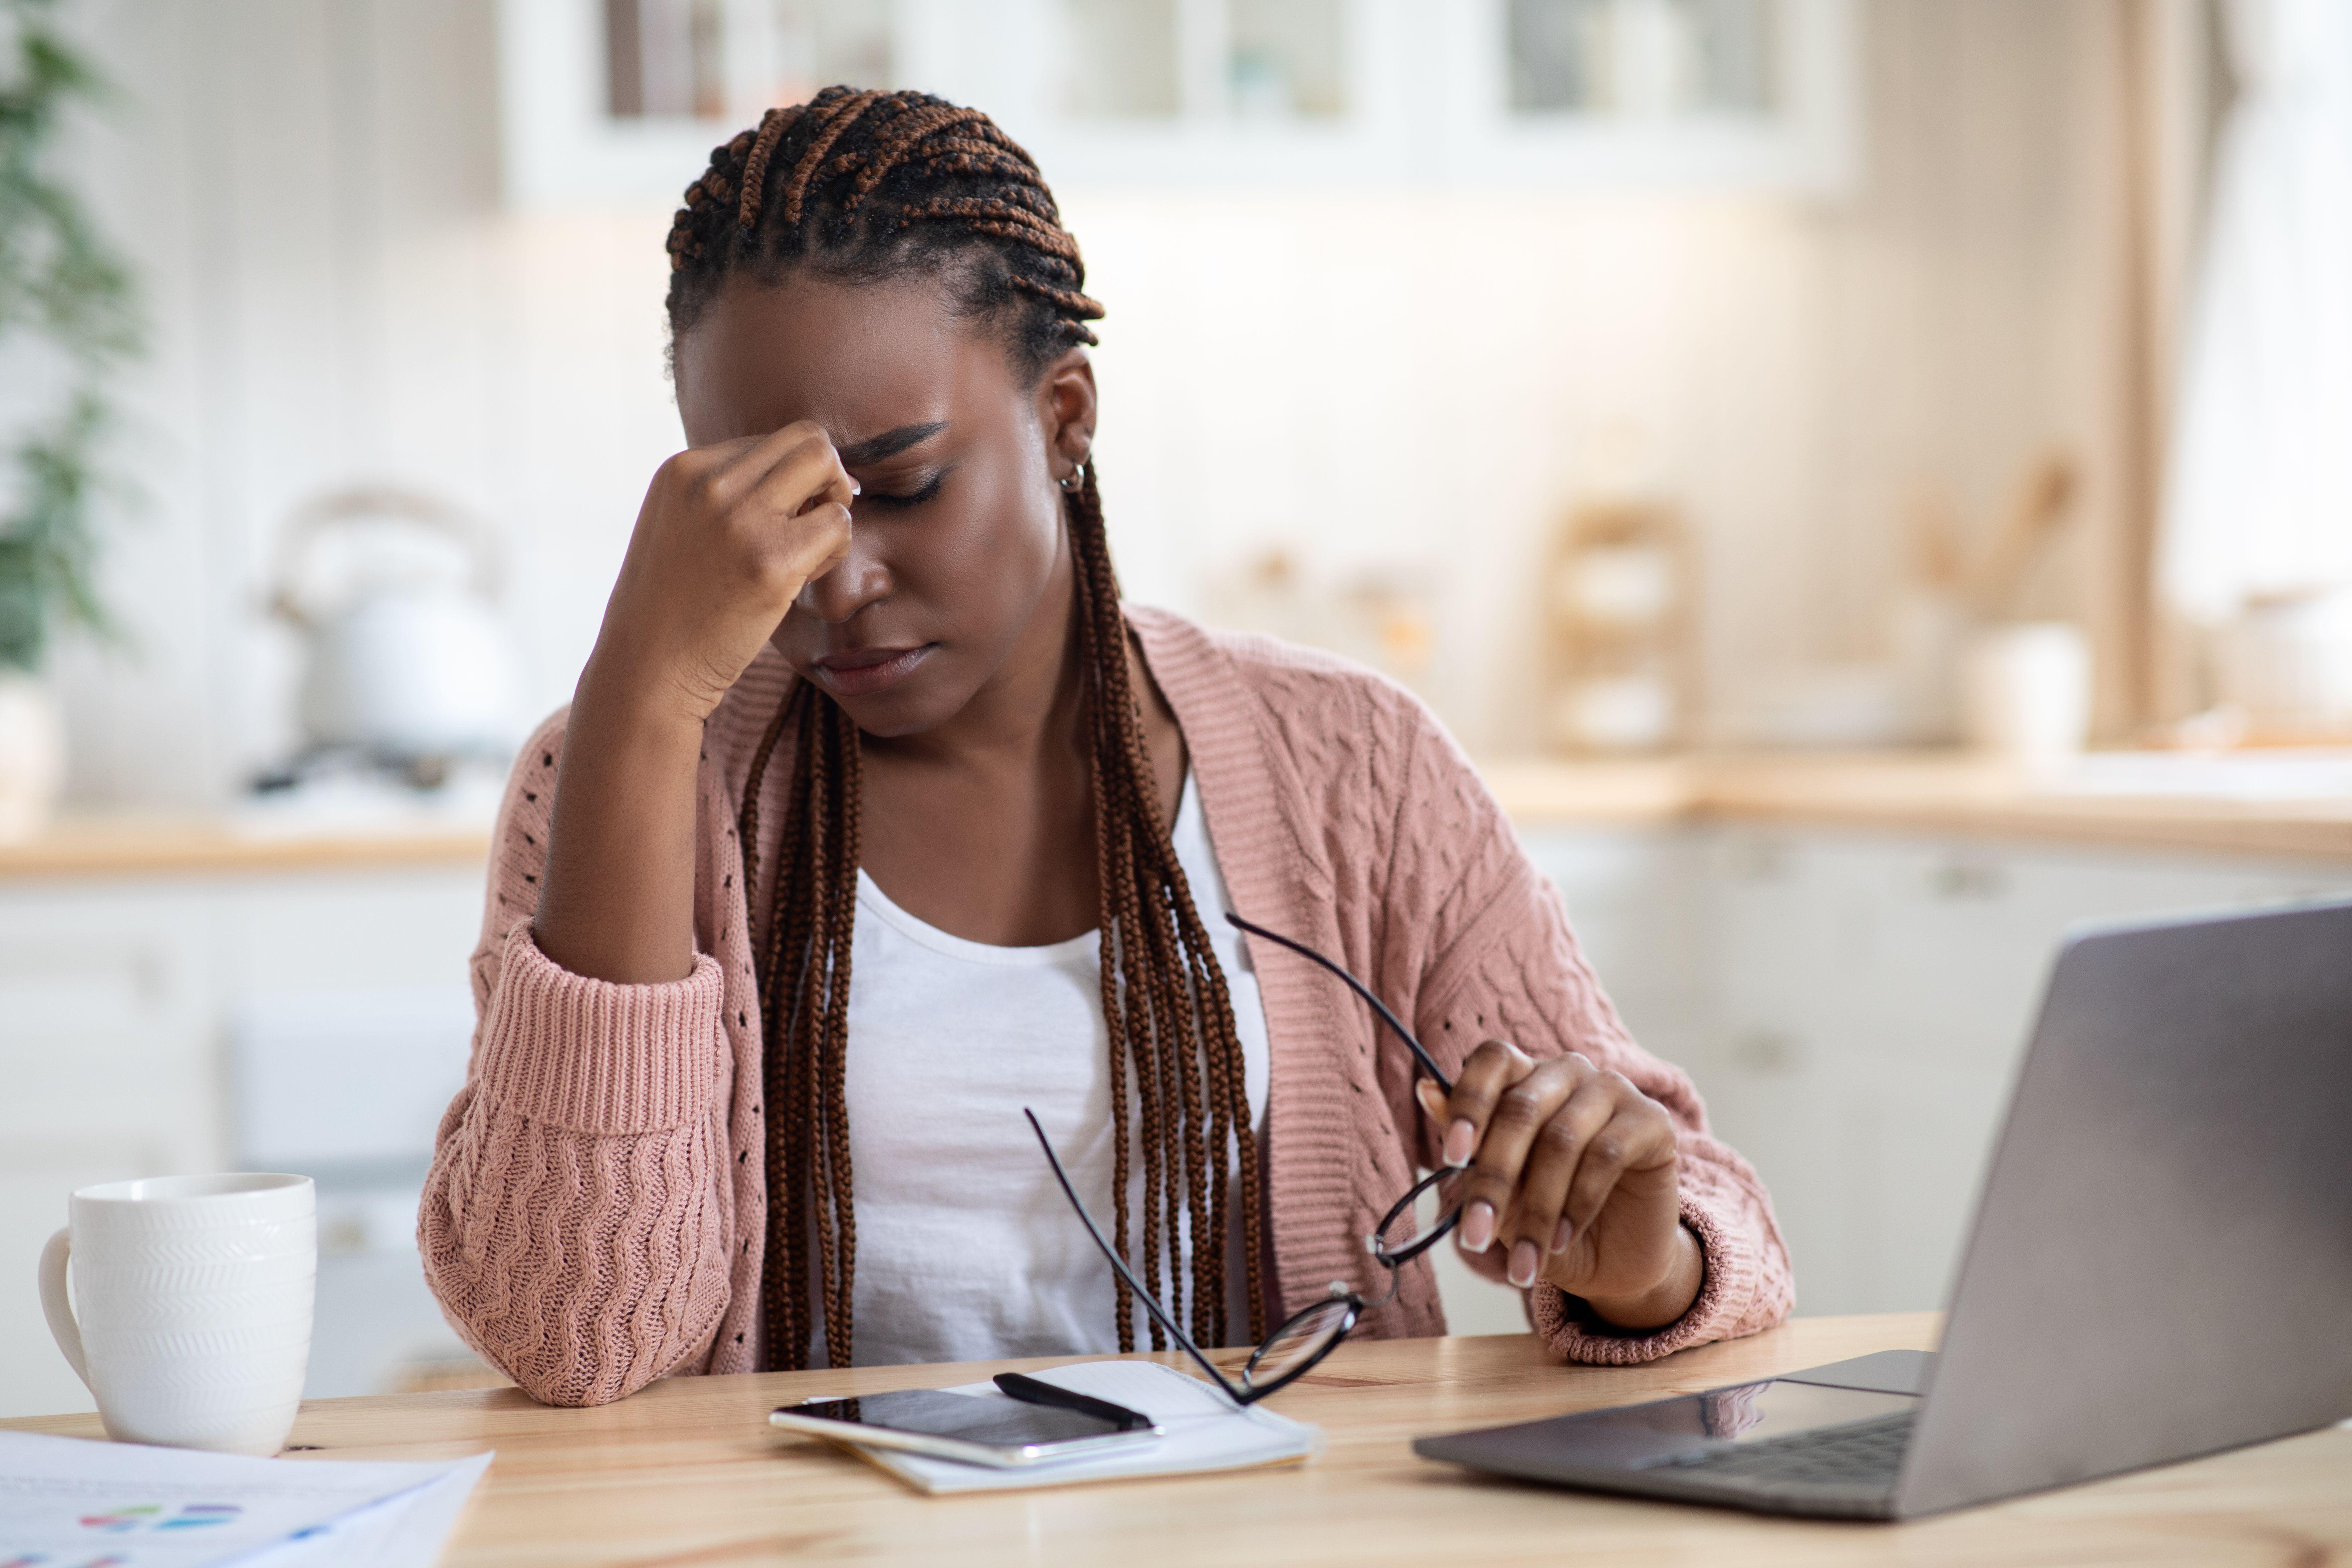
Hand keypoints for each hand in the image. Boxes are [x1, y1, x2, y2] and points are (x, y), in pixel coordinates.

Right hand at [588, 420, 856, 724]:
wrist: (648, 668)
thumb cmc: (673, 606)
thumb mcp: (681, 525)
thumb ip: (726, 492)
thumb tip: (809, 472)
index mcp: (683, 468)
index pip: (768, 442)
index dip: (788, 480)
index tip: (776, 522)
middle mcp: (710, 482)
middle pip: (807, 438)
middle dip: (826, 476)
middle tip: (816, 521)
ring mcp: (741, 518)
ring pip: (828, 466)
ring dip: (834, 508)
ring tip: (808, 553)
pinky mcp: (772, 560)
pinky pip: (839, 523)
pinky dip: (836, 548)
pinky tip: (804, 578)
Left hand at [1416, 1041, 1701, 1330]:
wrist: (1617, 1257)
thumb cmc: (1548, 1215)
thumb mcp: (1502, 1193)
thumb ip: (1470, 1149)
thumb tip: (1425, 1090)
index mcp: (1525, 1077)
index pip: (1492, 1061)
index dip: (1469, 1103)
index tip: (1450, 1158)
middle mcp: (1568, 1072)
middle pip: (1521, 1107)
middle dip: (1493, 1178)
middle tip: (1474, 1237)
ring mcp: (1613, 1090)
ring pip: (1561, 1139)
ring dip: (1536, 1209)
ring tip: (1523, 1260)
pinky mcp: (1652, 1121)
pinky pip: (1605, 1156)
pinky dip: (1577, 1204)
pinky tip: (1560, 1239)